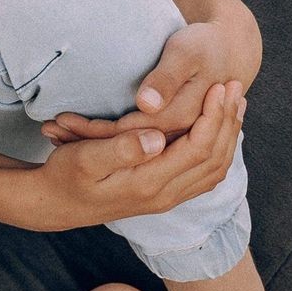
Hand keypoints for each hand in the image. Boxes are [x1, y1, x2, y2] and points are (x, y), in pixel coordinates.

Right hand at [14, 80, 245, 231]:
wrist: (55, 204)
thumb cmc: (65, 175)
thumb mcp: (83, 158)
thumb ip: (121, 149)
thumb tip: (157, 137)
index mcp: (148, 183)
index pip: (198, 149)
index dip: (213, 116)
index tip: (219, 86)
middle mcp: (164, 195)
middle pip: (215, 159)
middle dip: (228, 121)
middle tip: (236, 87)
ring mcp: (166, 198)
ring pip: (215, 169)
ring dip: (229, 135)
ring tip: (236, 104)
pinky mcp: (163, 195)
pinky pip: (204, 176)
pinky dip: (219, 150)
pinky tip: (219, 131)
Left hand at [40, 7, 260, 153]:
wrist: (231, 48)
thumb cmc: (205, 46)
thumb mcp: (186, 55)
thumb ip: (166, 81)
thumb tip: (147, 105)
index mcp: (181, 119)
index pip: (131, 134)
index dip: (96, 131)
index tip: (63, 122)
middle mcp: (179, 137)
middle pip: (127, 146)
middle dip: (87, 139)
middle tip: (51, 130)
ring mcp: (178, 140)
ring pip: (130, 148)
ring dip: (91, 141)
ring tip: (56, 132)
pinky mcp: (174, 134)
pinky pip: (137, 144)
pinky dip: (109, 139)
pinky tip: (81, 132)